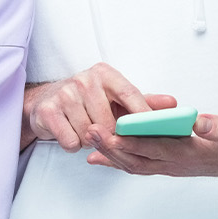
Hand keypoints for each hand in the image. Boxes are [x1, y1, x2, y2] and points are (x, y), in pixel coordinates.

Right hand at [23, 62, 176, 151]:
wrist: (45, 101)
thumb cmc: (87, 100)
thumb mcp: (115, 97)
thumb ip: (143, 102)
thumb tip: (172, 104)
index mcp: (104, 74)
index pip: (130, 94)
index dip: (143, 114)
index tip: (154, 130)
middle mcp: (83, 80)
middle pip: (110, 122)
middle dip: (110, 135)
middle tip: (105, 131)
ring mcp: (64, 94)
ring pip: (90, 134)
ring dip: (90, 140)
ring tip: (85, 129)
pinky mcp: (48, 110)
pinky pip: (71, 141)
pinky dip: (73, 144)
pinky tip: (70, 131)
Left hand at [87, 110, 217, 177]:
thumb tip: (200, 121)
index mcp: (188, 152)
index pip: (153, 148)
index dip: (129, 141)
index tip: (107, 132)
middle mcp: (175, 164)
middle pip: (136, 159)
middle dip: (110, 147)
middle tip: (88, 133)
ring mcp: (170, 167)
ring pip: (134, 164)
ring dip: (110, 155)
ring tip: (87, 142)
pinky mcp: (168, 165)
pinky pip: (138, 165)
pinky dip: (118, 160)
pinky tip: (99, 154)